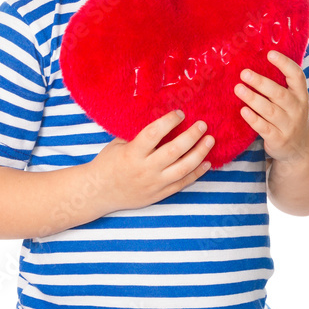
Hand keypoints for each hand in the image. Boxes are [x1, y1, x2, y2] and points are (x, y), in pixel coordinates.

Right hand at [89, 109, 214, 213]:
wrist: (98, 193)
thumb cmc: (107, 163)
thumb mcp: (118, 144)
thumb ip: (139, 136)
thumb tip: (162, 121)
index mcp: (132, 153)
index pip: (154, 134)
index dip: (168, 122)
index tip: (180, 113)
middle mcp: (145, 169)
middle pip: (174, 151)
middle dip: (191, 136)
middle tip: (202, 124)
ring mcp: (154, 184)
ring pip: (183, 168)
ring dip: (199, 153)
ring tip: (210, 140)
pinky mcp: (159, 195)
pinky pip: (182, 184)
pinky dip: (196, 173)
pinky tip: (206, 162)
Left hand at [234, 50, 308, 164]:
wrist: (300, 148)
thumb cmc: (290, 115)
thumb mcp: (293, 99)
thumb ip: (280, 84)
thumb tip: (256, 59)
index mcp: (301, 94)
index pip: (297, 76)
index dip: (285, 64)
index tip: (270, 53)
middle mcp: (297, 109)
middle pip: (279, 94)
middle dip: (261, 82)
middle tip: (244, 73)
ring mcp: (288, 126)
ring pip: (269, 110)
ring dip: (253, 98)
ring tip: (238, 88)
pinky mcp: (278, 139)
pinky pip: (264, 128)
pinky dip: (253, 119)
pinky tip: (243, 110)